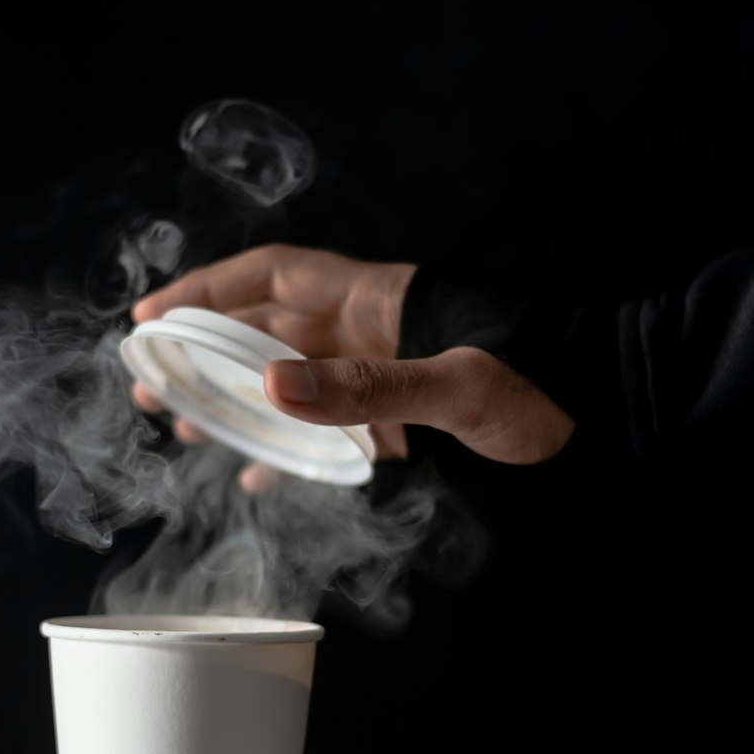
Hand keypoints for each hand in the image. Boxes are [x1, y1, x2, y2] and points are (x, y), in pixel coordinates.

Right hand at [130, 244, 574, 485]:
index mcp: (377, 300)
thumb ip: (368, 388)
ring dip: (233, 400)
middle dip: (203, 352)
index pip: (271, 276)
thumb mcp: (460, 387)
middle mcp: (368, 332)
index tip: (152, 318)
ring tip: (182, 426)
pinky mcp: (397, 423)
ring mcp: (379, 378)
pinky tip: (255, 476)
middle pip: (266, 330)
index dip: (206, 292)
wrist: (604, 425)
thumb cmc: (545, 389)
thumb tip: (268, 389)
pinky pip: (324, 429)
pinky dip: (287, 451)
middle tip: (150, 383)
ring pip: (287, 381)